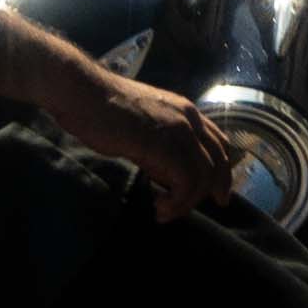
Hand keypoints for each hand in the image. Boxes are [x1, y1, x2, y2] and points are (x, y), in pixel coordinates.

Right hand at [42, 64, 243, 221]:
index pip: (218, 143)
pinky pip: (186, 182)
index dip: (223, 169)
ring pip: (203, 175)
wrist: (84, 94)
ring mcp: (179, 130)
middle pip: (219, 159)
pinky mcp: (164, 145)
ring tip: (165, 212)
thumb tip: (164, 170)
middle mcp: (189, 119)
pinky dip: (177, 201)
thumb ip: (160, 142)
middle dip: (217, 187)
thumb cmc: (103, 111)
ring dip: (187, 201)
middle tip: (211, 208)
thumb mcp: (143, 126)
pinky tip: (159, 207)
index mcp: (186, 112)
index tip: (218, 192)